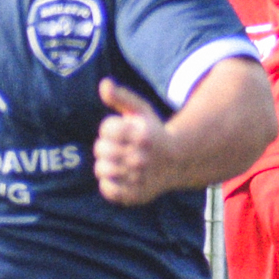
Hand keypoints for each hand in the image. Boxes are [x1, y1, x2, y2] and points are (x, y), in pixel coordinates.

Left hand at [93, 80, 185, 205]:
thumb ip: (122, 97)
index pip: (106, 129)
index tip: (120, 132)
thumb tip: (104, 84)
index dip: (110, 129)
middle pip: (101, 149)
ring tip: (117, 163)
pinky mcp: (136, 195)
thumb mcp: (142, 111)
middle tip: (118, 149)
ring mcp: (139, 178)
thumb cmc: (153, 133)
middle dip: (105, 147)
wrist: (177, 162)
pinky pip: (107, 189)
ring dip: (105, 165)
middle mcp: (142, 157)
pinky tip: (120, 177)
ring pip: (102, 169)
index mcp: (143, 135)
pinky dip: (109, 183)